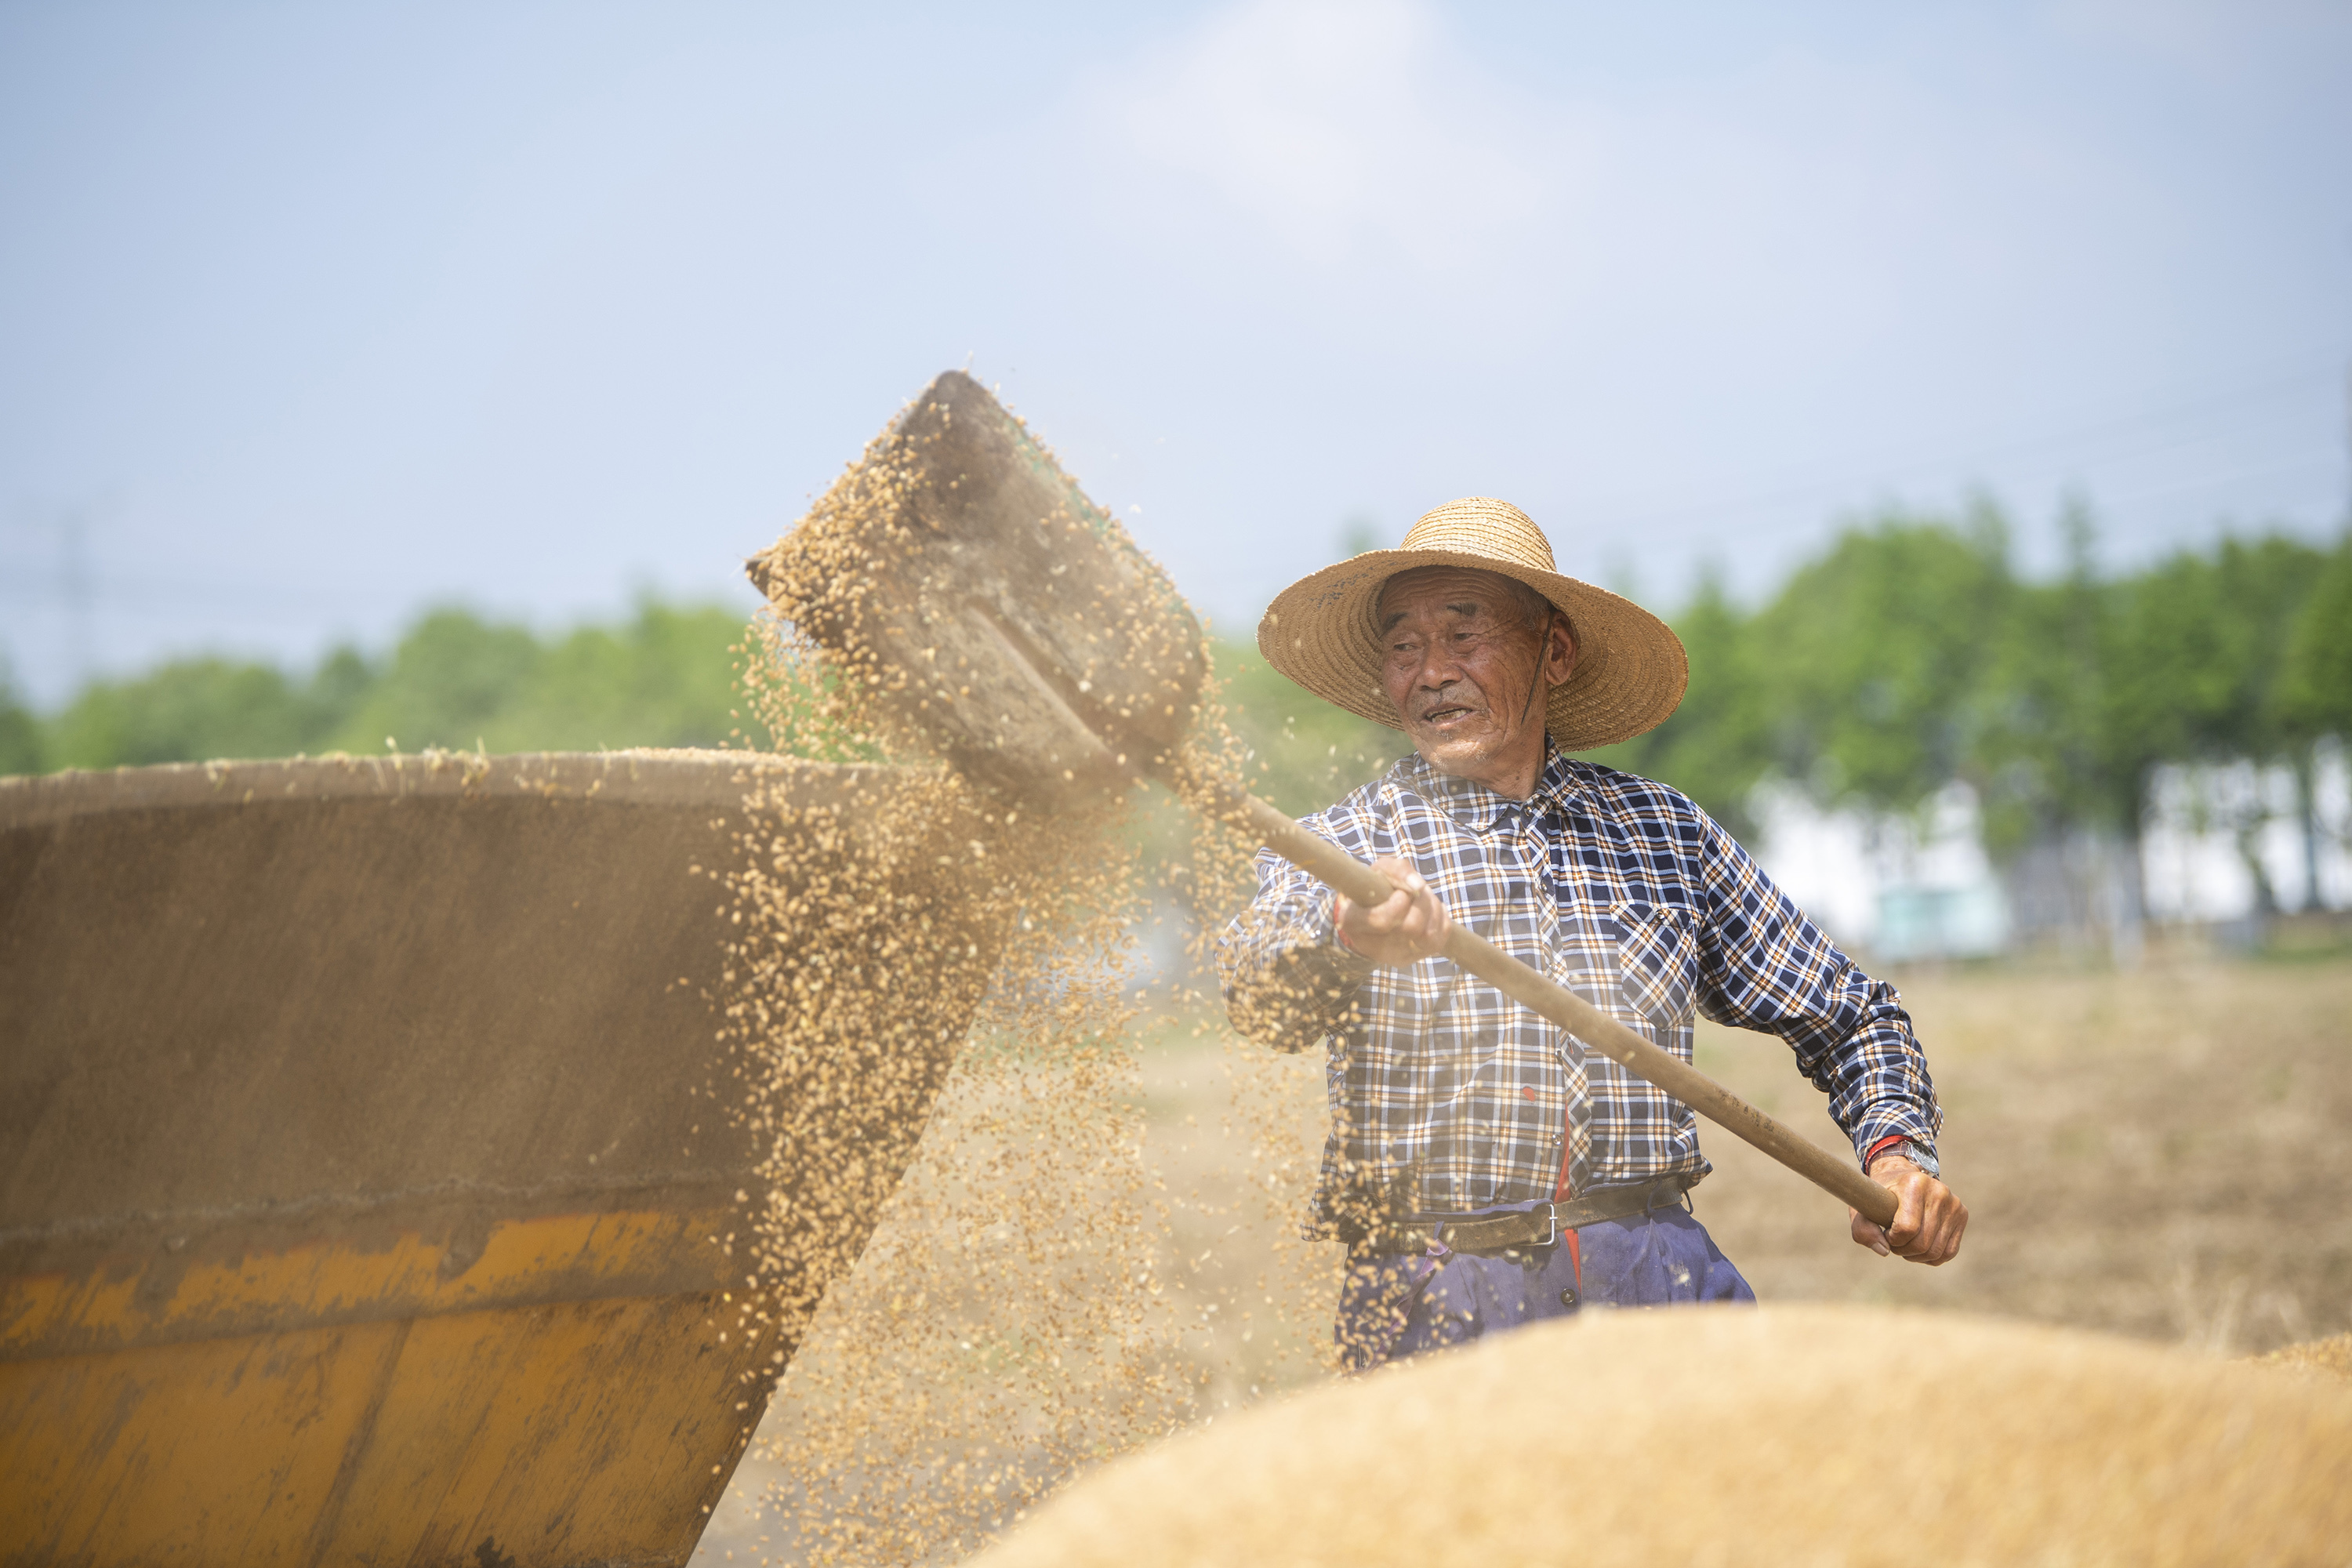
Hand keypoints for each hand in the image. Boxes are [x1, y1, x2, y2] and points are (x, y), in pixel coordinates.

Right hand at [1334, 857, 1450, 966]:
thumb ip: (1397, 870)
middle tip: (1417, 891)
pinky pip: (1440, 940)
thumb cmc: (1377, 890)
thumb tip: (1419, 885)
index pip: (1383, 920)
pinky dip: (1441, 918)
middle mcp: (1373, 946)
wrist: (1375, 915)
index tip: (1402, 892)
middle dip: (1422, 901)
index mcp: (1354, 922)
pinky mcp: (1413, 958)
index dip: (1400, 902)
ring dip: (1433, 908)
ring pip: (1429, 936)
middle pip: (1411, 927)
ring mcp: (1395, 956)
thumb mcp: (1379, 872)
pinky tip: (1432, 909)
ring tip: (1425, 897)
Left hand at [1849, 1154, 1966, 1264]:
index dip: (1892, 1239)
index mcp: (1914, 1183)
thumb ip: (1863, 1229)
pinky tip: (1919, 1247)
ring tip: (1905, 1243)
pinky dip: (1931, 1257)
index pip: (1907, 1228)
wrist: (1901, 1178)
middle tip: (1893, 1241)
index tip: (1886, 1231)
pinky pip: (1949, 1252)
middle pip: (1922, 1243)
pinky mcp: (1962, 1215)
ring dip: (1916, 1255)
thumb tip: (1883, 1251)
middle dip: (1903, 1249)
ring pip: (1936, 1251)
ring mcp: (1954, 1203)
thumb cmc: (1880, 1195)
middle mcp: (1939, 1191)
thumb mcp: (1863, 1207)